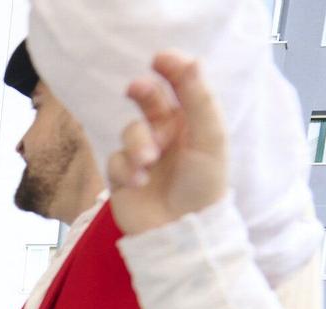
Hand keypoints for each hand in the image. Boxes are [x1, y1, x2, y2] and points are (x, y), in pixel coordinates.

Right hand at [106, 51, 229, 234]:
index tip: (160, 58)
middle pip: (148, 100)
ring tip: (148, 163)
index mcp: (192, 122)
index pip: (180, 86)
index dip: (171, 68)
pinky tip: (139, 184)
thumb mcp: (209, 140)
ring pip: (130, 130)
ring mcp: (143, 154)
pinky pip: (116, 159)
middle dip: (142, 92)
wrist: (180, 232)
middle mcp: (167, 134)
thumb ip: (199, 101)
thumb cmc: (203, 187)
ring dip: (138, 144)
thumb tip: (191, 61)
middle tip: (136, 88)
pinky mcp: (122, 175)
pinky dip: (126, 169)